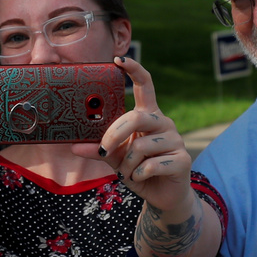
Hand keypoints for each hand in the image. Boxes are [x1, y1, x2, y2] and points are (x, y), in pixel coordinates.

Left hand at [79, 56, 194, 212]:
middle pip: (137, 117)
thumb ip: (99, 149)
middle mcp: (164, 122)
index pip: (145, 85)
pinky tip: (141, 178)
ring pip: (141, 145)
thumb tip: (74, 146)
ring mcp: (176, 140)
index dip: (134, 70)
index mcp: (148, 115)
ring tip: (128, 172)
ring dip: (127, 164)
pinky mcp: (183, 159)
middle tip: (104, 150)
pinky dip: (138, 175)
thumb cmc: (138, 170)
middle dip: (115, 134)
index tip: (118, 60)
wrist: (163, 196)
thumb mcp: (116, 158)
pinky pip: (151, 164)